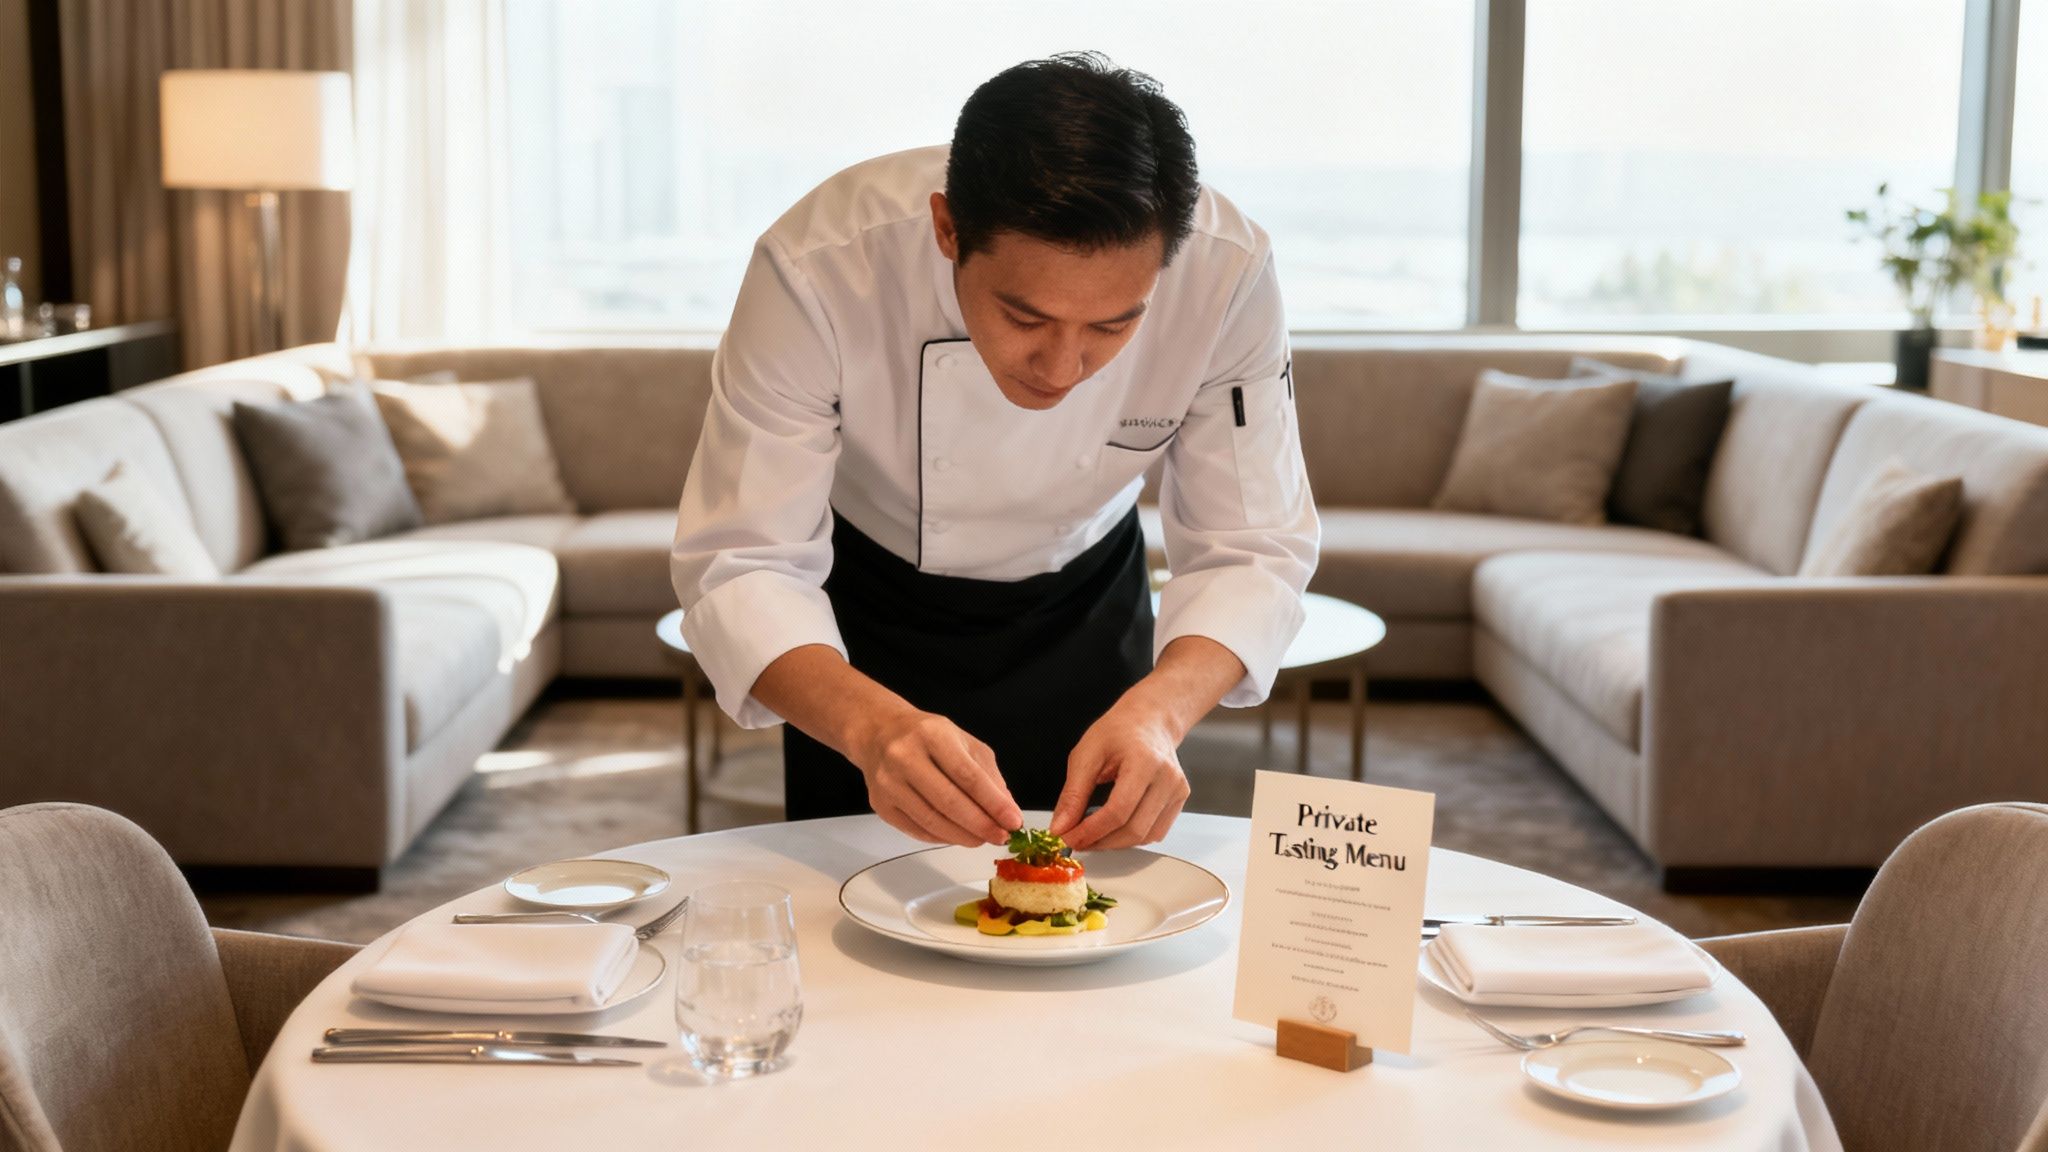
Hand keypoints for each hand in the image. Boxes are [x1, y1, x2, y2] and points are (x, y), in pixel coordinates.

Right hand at [853, 707, 1020, 846]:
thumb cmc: (926, 737)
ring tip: (982, 838)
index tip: (1013, 821)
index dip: (993, 803)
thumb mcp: (963, 742)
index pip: (968, 776)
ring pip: (932, 820)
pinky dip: (942, 838)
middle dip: (981, 825)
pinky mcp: (880, 804)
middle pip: (949, 801)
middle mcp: (905, 756)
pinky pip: (916, 830)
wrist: (879, 734)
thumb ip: (988, 775)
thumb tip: (1007, 811)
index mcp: (932, 735)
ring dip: (963, 836)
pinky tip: (958, 835)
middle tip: (1000, 836)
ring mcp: (888, 782)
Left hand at [1050, 698, 1190, 849]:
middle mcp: (1167, 778)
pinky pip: (1156, 832)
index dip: (1091, 831)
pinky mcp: (1180, 799)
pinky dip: (1132, 837)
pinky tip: (1114, 827)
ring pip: (1145, 836)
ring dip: (1115, 843)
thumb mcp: (1086, 754)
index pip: (1118, 811)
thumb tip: (1061, 827)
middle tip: (1076, 839)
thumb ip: (1073, 794)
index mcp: (1144, 761)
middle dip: (1101, 841)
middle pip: (1134, 829)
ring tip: (1092, 834)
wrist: (1148, 720)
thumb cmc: (1119, 731)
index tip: (1069, 838)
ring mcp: (1177, 790)